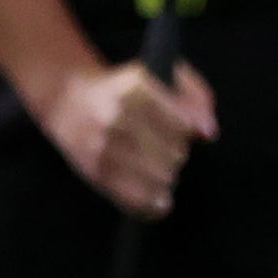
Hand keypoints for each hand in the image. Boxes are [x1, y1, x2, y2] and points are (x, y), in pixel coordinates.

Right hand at [42, 59, 218, 217]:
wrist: (68, 100)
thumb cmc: (124, 87)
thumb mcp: (160, 74)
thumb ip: (195, 95)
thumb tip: (209, 132)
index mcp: (136, 87)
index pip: (182, 122)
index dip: (190, 130)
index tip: (187, 131)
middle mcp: (117, 115)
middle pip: (173, 151)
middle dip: (179, 153)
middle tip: (171, 149)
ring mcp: (103, 145)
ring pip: (158, 176)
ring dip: (168, 176)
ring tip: (164, 170)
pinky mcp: (94, 171)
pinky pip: (133, 197)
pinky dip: (153, 203)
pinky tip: (161, 200)